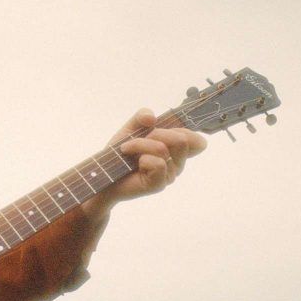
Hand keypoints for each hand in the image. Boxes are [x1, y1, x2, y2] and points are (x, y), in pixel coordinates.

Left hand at [81, 108, 206, 220]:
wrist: (104, 174)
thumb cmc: (121, 153)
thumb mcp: (131, 128)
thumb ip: (142, 116)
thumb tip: (152, 117)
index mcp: (176, 150)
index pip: (197, 140)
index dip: (184, 130)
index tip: (161, 128)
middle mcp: (177, 163)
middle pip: (181, 139)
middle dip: (155, 133)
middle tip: (138, 140)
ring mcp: (170, 175)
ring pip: (162, 148)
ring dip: (139, 144)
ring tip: (126, 150)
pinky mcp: (159, 184)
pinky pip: (157, 163)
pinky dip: (140, 157)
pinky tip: (132, 164)